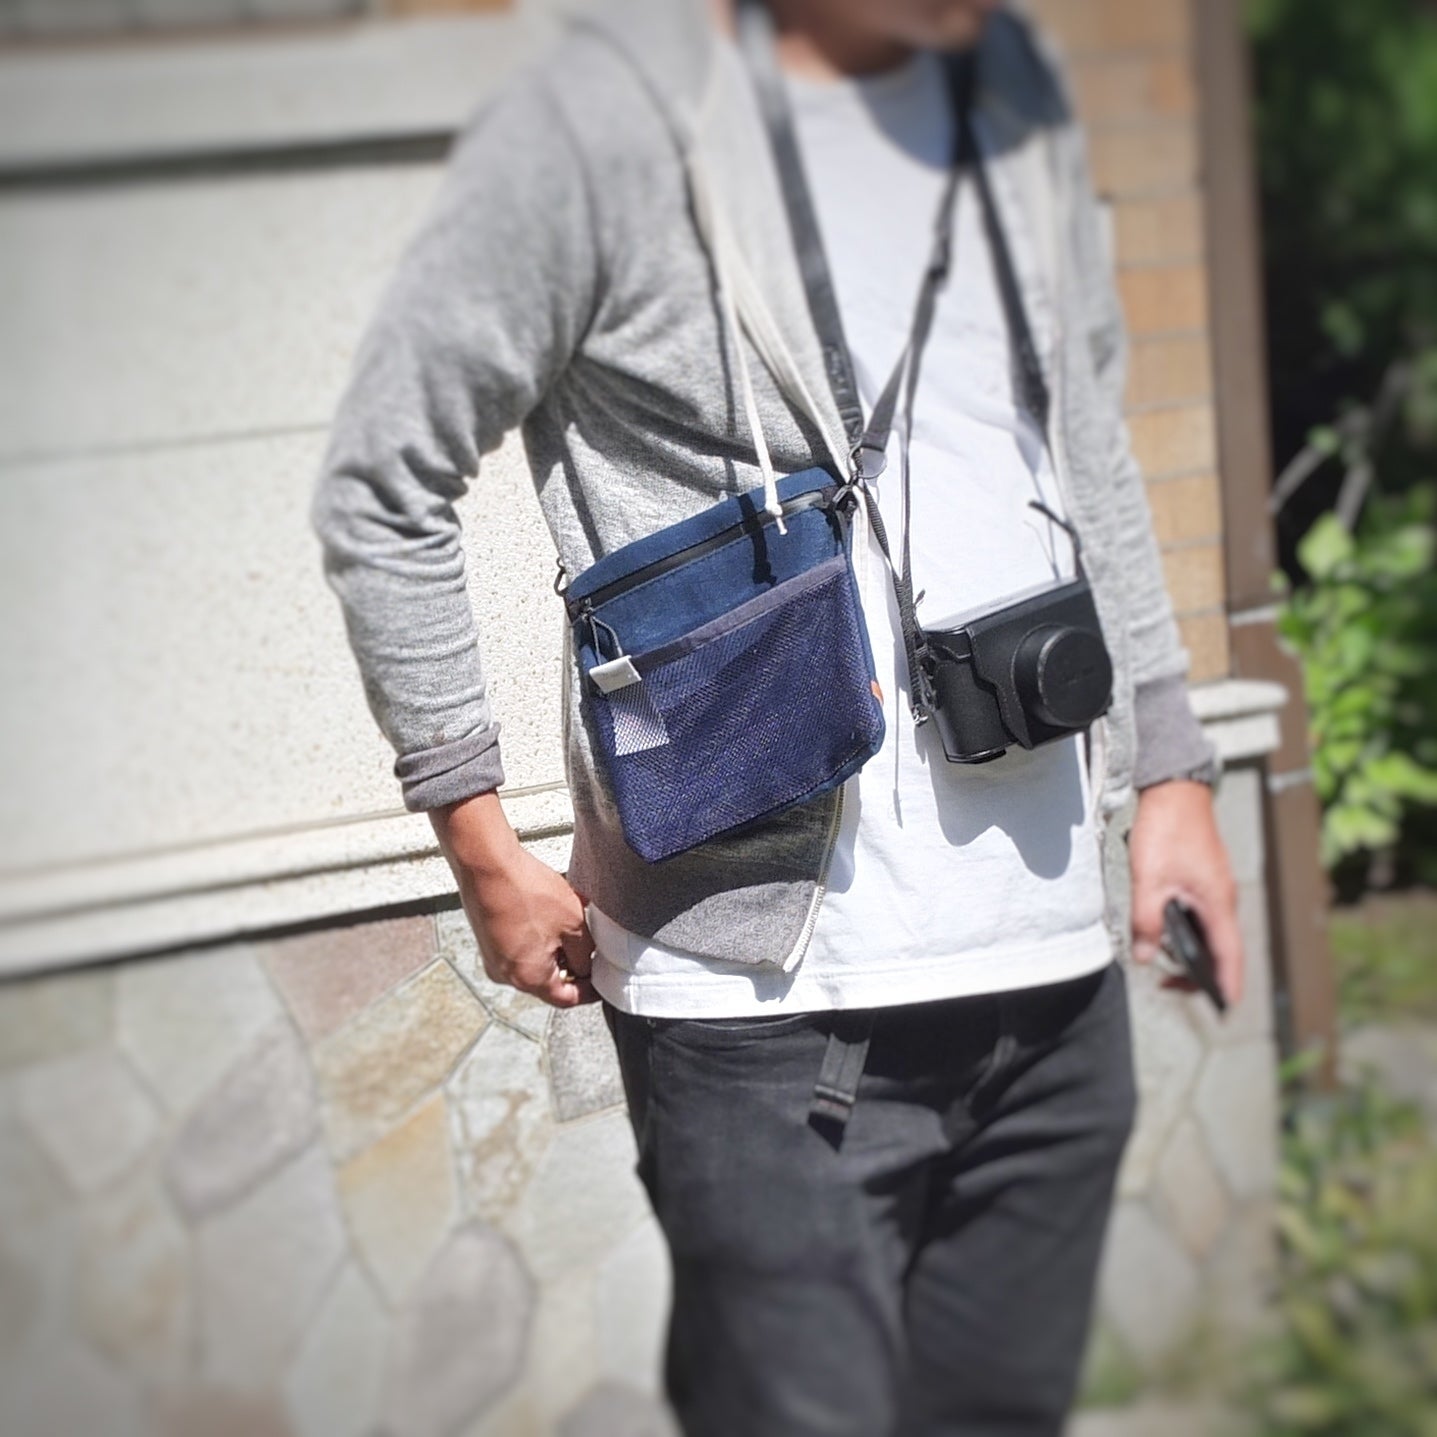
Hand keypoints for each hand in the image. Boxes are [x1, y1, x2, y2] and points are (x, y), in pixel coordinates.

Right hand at [430, 792, 596, 1007]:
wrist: (488, 864)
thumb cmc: (527, 892)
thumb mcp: (574, 924)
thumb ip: (585, 953)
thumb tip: (585, 966)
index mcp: (529, 978)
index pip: (567, 999)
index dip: (589, 990)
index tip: (602, 980)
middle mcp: (507, 976)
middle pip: (548, 983)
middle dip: (571, 966)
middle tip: (589, 946)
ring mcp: (493, 959)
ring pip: (534, 964)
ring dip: (554, 950)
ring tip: (567, 924)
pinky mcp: (487, 941)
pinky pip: (519, 950)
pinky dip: (536, 940)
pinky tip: (546, 917)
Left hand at [1128, 779, 1243, 1007]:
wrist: (1175, 788)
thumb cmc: (1167, 829)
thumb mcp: (1149, 880)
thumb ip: (1146, 922)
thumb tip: (1145, 958)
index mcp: (1217, 903)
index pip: (1230, 957)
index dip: (1226, 986)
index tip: (1222, 1009)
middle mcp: (1223, 900)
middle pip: (1222, 950)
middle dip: (1200, 974)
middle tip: (1167, 985)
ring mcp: (1216, 889)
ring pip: (1211, 933)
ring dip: (1193, 952)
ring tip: (1163, 962)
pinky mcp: (1205, 879)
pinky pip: (1203, 916)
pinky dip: (1190, 932)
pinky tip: (1166, 932)